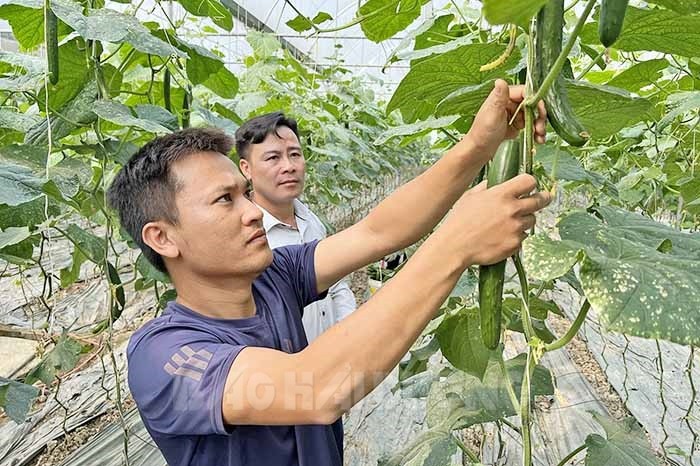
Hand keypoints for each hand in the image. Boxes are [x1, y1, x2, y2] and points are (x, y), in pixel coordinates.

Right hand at [437, 174, 551, 266]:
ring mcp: (515, 228)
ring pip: (531, 220)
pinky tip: (500, 237)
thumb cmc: (459, 221)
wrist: (455, 247)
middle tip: (543, 199)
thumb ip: (487, 187)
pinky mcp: (515, 244)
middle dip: (542, 199)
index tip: (530, 186)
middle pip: (540, 200)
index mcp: (501, 194)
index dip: (530, 183)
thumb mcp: (470, 196)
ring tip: (508, 224)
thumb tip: (498, 182)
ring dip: (524, 220)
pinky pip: (522, 237)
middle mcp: (512, 210)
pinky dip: (515, 237)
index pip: (529, 181)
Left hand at [452, 80, 546, 163]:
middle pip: (531, 104)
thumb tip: (500, 80)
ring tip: (539, 136)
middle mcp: (508, 103)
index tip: (541, 111)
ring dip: (539, 125)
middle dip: (539, 115)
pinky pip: (529, 125)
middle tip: (540, 127)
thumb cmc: (482, 133)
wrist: (478, 151)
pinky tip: (537, 139)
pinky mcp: (514, 125)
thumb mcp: (493, 114)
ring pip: (532, 115)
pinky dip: (535, 131)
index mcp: (502, 97)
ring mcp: (512, 114)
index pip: (525, 92)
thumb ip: (499, 98)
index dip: (535, 101)